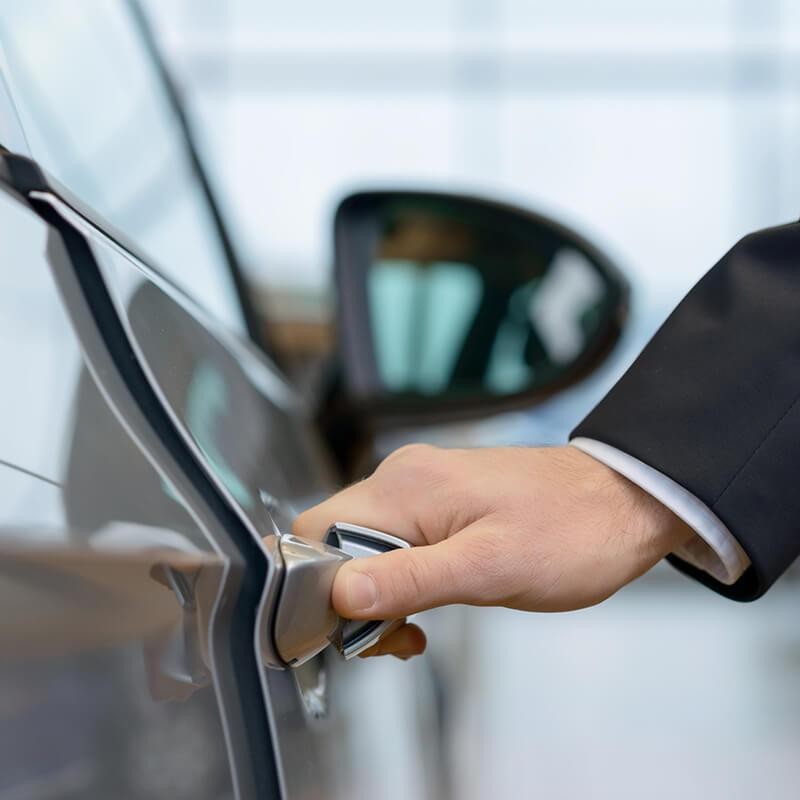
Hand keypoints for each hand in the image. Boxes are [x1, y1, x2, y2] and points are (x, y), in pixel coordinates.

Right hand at [293, 444, 691, 658]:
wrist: (623, 502)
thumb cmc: (570, 532)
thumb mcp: (490, 569)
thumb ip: (410, 579)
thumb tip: (339, 595)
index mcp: (404, 487)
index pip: (319, 531)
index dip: (321, 587)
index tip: (357, 631)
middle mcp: (403, 478)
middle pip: (338, 542)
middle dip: (353, 599)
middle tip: (397, 638)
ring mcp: (422, 487)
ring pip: (366, 546)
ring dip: (380, 594)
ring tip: (417, 630)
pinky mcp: (440, 501)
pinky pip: (397, 542)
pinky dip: (402, 580)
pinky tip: (428, 606)